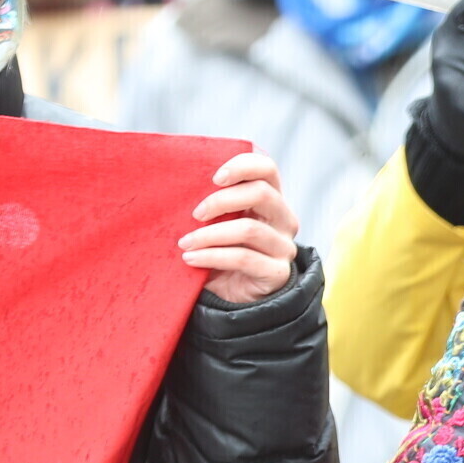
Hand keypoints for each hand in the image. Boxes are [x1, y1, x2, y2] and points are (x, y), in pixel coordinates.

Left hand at [182, 152, 298, 302]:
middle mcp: (284, 220)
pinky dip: (212, 256)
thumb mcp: (219, 223)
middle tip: (196, 214)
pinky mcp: (277, 272)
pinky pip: (243, 258)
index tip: (215, 177)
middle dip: (222, 200)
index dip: (243, 165)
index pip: (267, 169)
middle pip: (262, 194)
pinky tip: (191, 259)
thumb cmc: (222, 252)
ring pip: (249, 229)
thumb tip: (180, 181)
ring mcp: (284, 247)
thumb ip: (214, 204)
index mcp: (271, 200)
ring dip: (210, 234)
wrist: (234, 297)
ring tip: (185, 243)